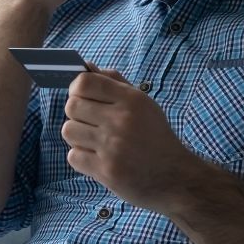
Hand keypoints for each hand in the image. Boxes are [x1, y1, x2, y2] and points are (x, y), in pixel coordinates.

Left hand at [61, 68, 194, 214]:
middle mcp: (121, 121)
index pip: (84, 82)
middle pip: (72, 106)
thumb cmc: (155, 136)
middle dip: (77, 113)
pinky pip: (73, 156)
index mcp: (131, 100)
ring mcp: (112, 147)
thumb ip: (114, 82)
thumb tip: (87, 67)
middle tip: (91, 122)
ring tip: (94, 140)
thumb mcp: (142, 103)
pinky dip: (81, 157)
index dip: (76, 88)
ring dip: (78, 136)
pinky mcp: (106, 171)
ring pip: (69, 131)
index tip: (81, 96)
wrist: (175, 176)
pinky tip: (97, 157)